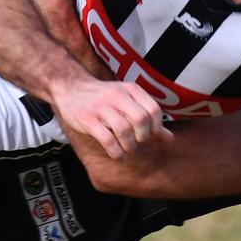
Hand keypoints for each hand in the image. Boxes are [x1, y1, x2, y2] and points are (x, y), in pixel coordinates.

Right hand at [51, 77, 170, 158]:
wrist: (71, 87)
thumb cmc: (103, 98)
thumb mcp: (127, 102)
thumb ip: (148, 118)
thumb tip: (169, 138)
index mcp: (130, 89)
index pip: (153, 110)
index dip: (156, 127)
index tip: (149, 135)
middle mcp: (117, 96)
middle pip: (141, 119)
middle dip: (143, 136)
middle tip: (138, 142)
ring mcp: (101, 107)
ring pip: (124, 129)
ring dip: (129, 146)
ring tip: (127, 149)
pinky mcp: (87, 119)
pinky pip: (106, 138)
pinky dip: (115, 151)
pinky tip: (116, 153)